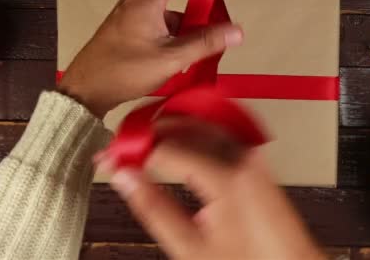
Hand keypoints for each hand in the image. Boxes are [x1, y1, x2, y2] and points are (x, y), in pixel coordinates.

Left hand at [57, 0, 242, 116]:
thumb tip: (236, 30)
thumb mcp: (171, 58)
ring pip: (166, 7)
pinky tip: (182, 52)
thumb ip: (204, 43)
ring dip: (186, 16)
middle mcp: (138, 0)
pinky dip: (173, 30)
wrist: (86, 89)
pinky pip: (157, 21)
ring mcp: (131, 14)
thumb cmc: (125, 70)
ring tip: (204, 37)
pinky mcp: (127, 29)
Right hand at [95, 120, 324, 259]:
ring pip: (203, 123)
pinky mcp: (256, 160)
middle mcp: (243, 156)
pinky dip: (194, 133)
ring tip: (144, 143)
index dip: (133, 149)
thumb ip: (153, 207)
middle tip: (123, 145)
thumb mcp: (191, 246)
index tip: (113, 155)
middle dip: (150, 131)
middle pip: (186, 125)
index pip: (166, 146)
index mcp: (226, 176)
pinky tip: (178, 143)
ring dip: (171, 127)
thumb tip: (125, 178)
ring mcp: (253, 155)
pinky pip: (219, 132)